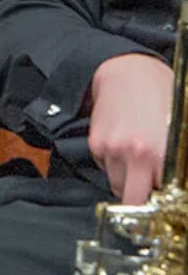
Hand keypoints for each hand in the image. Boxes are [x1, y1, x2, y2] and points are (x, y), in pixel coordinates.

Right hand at [88, 54, 172, 203]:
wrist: (129, 72)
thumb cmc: (161, 96)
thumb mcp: (179, 131)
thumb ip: (174, 162)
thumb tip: (173, 185)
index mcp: (160, 152)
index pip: (160, 197)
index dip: (162, 199)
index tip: (162, 198)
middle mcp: (132, 153)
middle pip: (131, 201)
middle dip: (139, 202)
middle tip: (148, 193)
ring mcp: (110, 149)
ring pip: (116, 184)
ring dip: (126, 180)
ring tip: (138, 160)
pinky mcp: (95, 144)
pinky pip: (105, 167)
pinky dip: (113, 163)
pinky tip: (124, 145)